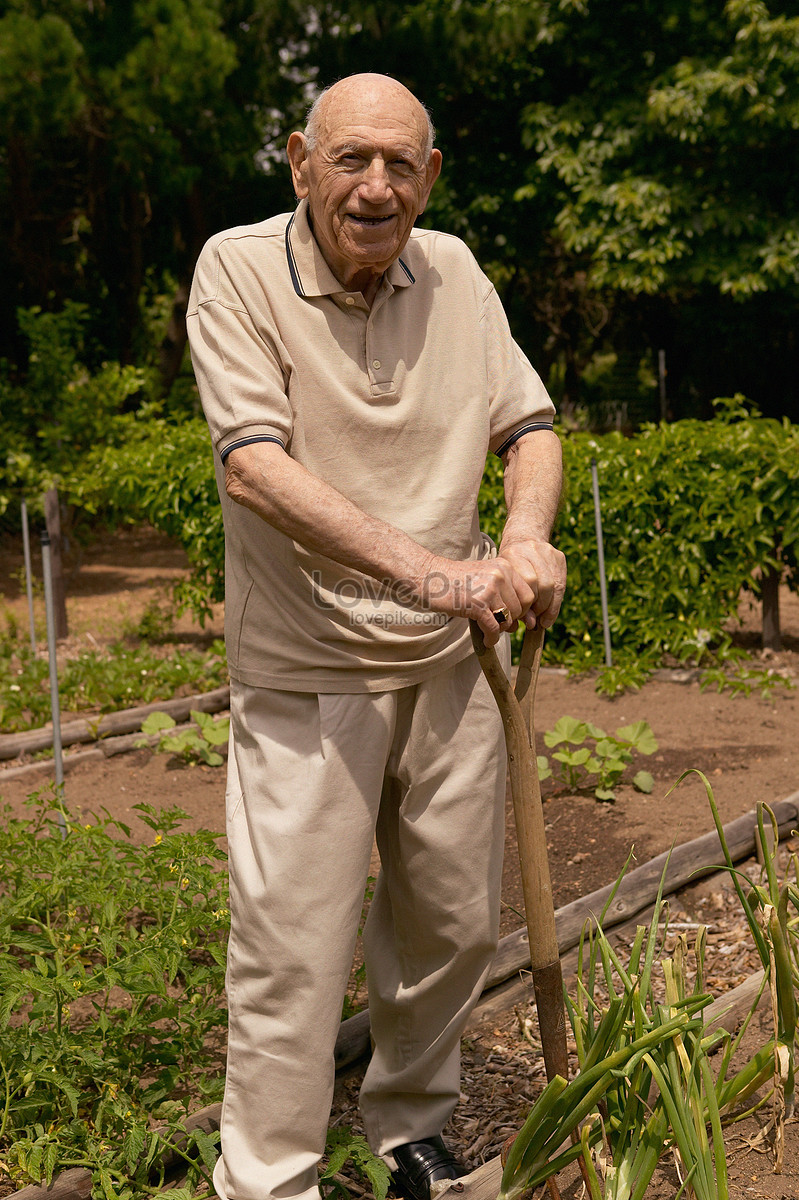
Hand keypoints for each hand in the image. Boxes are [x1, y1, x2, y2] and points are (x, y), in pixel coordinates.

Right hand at [417, 555, 534, 646]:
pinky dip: (491, 638)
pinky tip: (486, 640)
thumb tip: (520, 623)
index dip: (524, 609)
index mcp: (504, 567)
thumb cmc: (455, 581)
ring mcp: (490, 589)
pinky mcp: (477, 604)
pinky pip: (493, 628)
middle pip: (521, 608)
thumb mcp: (484, 578)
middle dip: (511, 620)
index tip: (515, 618)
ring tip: (489, 631)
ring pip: (508, 619)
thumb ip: (504, 594)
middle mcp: (500, 575)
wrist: (429, 577)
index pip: (529, 594)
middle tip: (499, 625)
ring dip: (500, 629)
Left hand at [497, 540, 566, 630]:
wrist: (523, 537)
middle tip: (536, 618)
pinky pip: (561, 582)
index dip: (529, 605)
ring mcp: (547, 551)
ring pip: (554, 585)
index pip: (527, 584)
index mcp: (512, 555)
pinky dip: (556, 599)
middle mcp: (530, 550)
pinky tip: (550, 606)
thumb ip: (517, 600)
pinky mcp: (559, 555)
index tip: (527, 619)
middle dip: (541, 606)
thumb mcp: (507, 579)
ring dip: (549, 605)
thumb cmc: (510, 566)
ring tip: (542, 615)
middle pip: (543, 585)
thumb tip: (532, 624)